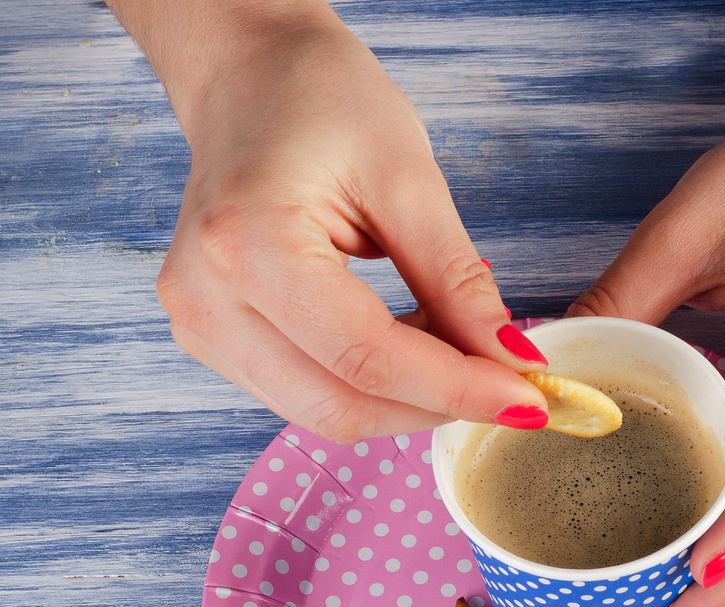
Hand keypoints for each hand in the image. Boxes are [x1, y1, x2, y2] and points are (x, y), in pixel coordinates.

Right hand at [142, 9, 549, 441]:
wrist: (248, 76)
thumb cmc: (319, 99)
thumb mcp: (407, 177)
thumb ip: (456, 281)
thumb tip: (511, 362)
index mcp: (249, 246)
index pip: (367, 357)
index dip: (455, 387)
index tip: (526, 396)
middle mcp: (205, 301)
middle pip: (339, 406)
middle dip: (433, 406)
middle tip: (505, 384)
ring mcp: (198, 327)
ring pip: (322, 413)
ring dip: (403, 400)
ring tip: (454, 350)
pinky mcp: (208, 339)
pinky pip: (302, 394)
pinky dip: (367, 386)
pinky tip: (405, 345)